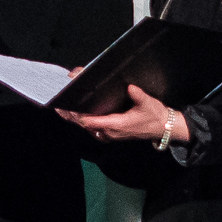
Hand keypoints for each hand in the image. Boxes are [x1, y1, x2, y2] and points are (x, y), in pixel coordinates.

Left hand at [61, 83, 188, 146]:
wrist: (163, 128)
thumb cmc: (155, 115)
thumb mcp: (148, 103)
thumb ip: (138, 96)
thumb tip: (130, 87)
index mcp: (117, 125)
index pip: (92, 122)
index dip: (79, 116)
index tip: (69, 107)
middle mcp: (110, 132)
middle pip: (85, 125)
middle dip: (72, 116)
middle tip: (59, 106)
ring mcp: (110, 134)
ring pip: (88, 128)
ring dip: (76, 119)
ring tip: (62, 108)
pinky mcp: (111, 132)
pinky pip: (93, 128)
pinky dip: (83, 121)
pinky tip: (76, 114)